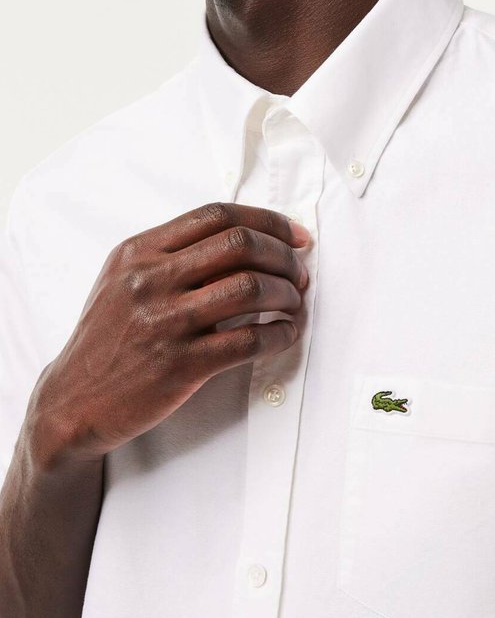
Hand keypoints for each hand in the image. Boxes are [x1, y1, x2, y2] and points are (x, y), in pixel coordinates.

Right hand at [26, 202, 310, 469]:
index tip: (295, 236)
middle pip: (239, 244)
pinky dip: (279, 334)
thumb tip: (247, 241)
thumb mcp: (124, 281)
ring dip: (286, 294)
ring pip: (249, 288)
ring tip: (294, 303)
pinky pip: (248, 341)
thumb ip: (173, 256)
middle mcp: (149, 280)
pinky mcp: (180, 365)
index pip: (216, 215)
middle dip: (283, 255)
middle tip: (300, 272)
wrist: (72, 402)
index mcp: (138, 251)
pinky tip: (285, 333)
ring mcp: (164, 322)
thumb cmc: (107, 339)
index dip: (267, 221)